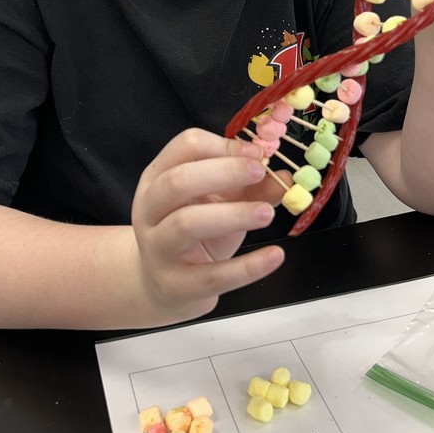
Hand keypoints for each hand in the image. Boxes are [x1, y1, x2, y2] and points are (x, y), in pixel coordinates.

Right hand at [131, 128, 284, 322]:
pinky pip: (212, 276)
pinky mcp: (176, 287)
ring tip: (268, 214)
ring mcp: (157, 249)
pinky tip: (275, 256)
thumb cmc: (195, 234)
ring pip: (187, 224)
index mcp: (158, 178)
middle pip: (178, 181)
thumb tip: (284, 176)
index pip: (184, 146)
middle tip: (260, 172)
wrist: (163, 287)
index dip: (223, 145)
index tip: (256, 154)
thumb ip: (251, 188)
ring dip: (233, 215)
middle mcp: (149, 210)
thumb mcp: (220, 203)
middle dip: (224, 172)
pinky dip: (247, 267)